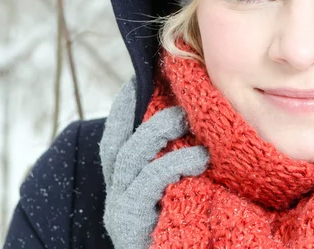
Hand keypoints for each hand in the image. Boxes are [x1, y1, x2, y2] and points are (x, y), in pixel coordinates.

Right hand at [99, 77, 209, 248]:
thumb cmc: (185, 232)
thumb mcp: (177, 194)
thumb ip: (174, 165)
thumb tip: (191, 127)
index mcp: (123, 185)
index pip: (114, 139)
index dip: (121, 109)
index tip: (136, 81)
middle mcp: (115, 194)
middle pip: (119, 143)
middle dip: (145, 116)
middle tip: (179, 105)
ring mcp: (119, 208)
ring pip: (130, 156)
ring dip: (158, 133)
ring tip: (186, 121)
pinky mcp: (129, 220)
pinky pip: (149, 180)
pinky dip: (173, 162)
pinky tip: (198, 157)